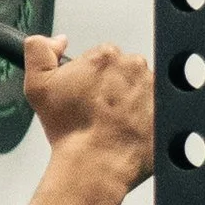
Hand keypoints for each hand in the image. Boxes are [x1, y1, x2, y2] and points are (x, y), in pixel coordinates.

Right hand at [23, 37, 154, 194]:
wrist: (95, 164)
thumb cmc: (71, 130)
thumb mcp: (37, 85)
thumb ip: (38, 51)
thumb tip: (56, 40)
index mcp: (106, 56)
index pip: (102, 57)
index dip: (91, 76)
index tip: (87, 93)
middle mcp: (134, 68)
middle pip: (123, 70)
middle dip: (112, 86)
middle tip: (98, 110)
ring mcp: (154, 89)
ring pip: (141, 88)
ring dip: (130, 101)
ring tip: (113, 122)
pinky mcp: (167, 111)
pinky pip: (157, 108)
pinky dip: (145, 117)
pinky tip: (129, 129)